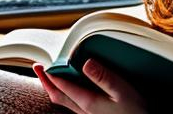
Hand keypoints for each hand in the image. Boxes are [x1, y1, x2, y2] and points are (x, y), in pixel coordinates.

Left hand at [33, 59, 148, 113]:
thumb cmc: (134, 109)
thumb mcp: (121, 90)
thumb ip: (103, 76)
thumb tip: (86, 63)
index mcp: (88, 102)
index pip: (63, 87)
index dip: (51, 75)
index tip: (43, 64)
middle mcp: (83, 110)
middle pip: (58, 95)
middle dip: (46, 82)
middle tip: (38, 67)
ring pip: (63, 101)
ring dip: (53, 88)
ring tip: (49, 77)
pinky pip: (71, 104)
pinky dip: (64, 94)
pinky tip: (69, 89)